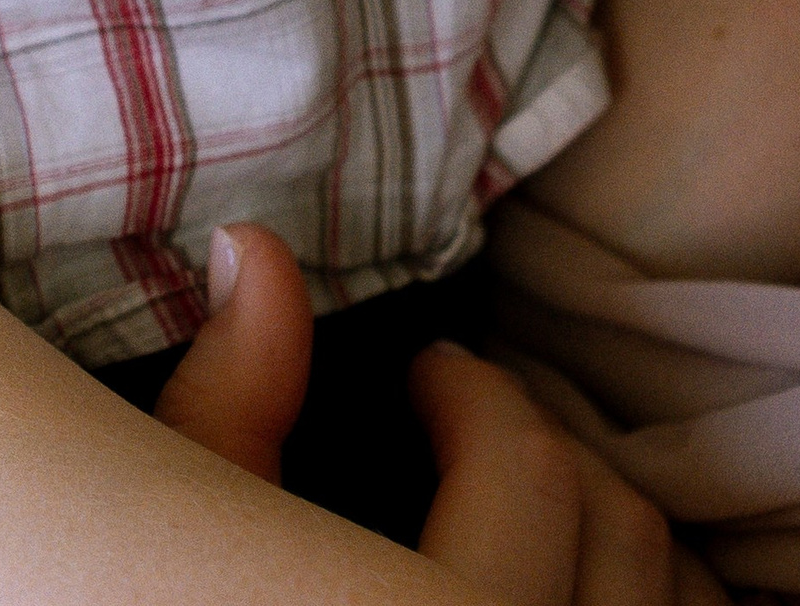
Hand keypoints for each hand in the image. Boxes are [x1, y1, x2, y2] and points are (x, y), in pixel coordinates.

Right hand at [154, 227, 724, 603]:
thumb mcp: (181, 545)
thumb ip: (227, 410)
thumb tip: (256, 249)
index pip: (532, 471)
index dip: (472, 395)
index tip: (426, 378)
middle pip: (619, 532)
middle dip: (543, 457)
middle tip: (471, 434)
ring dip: (614, 550)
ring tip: (525, 524)